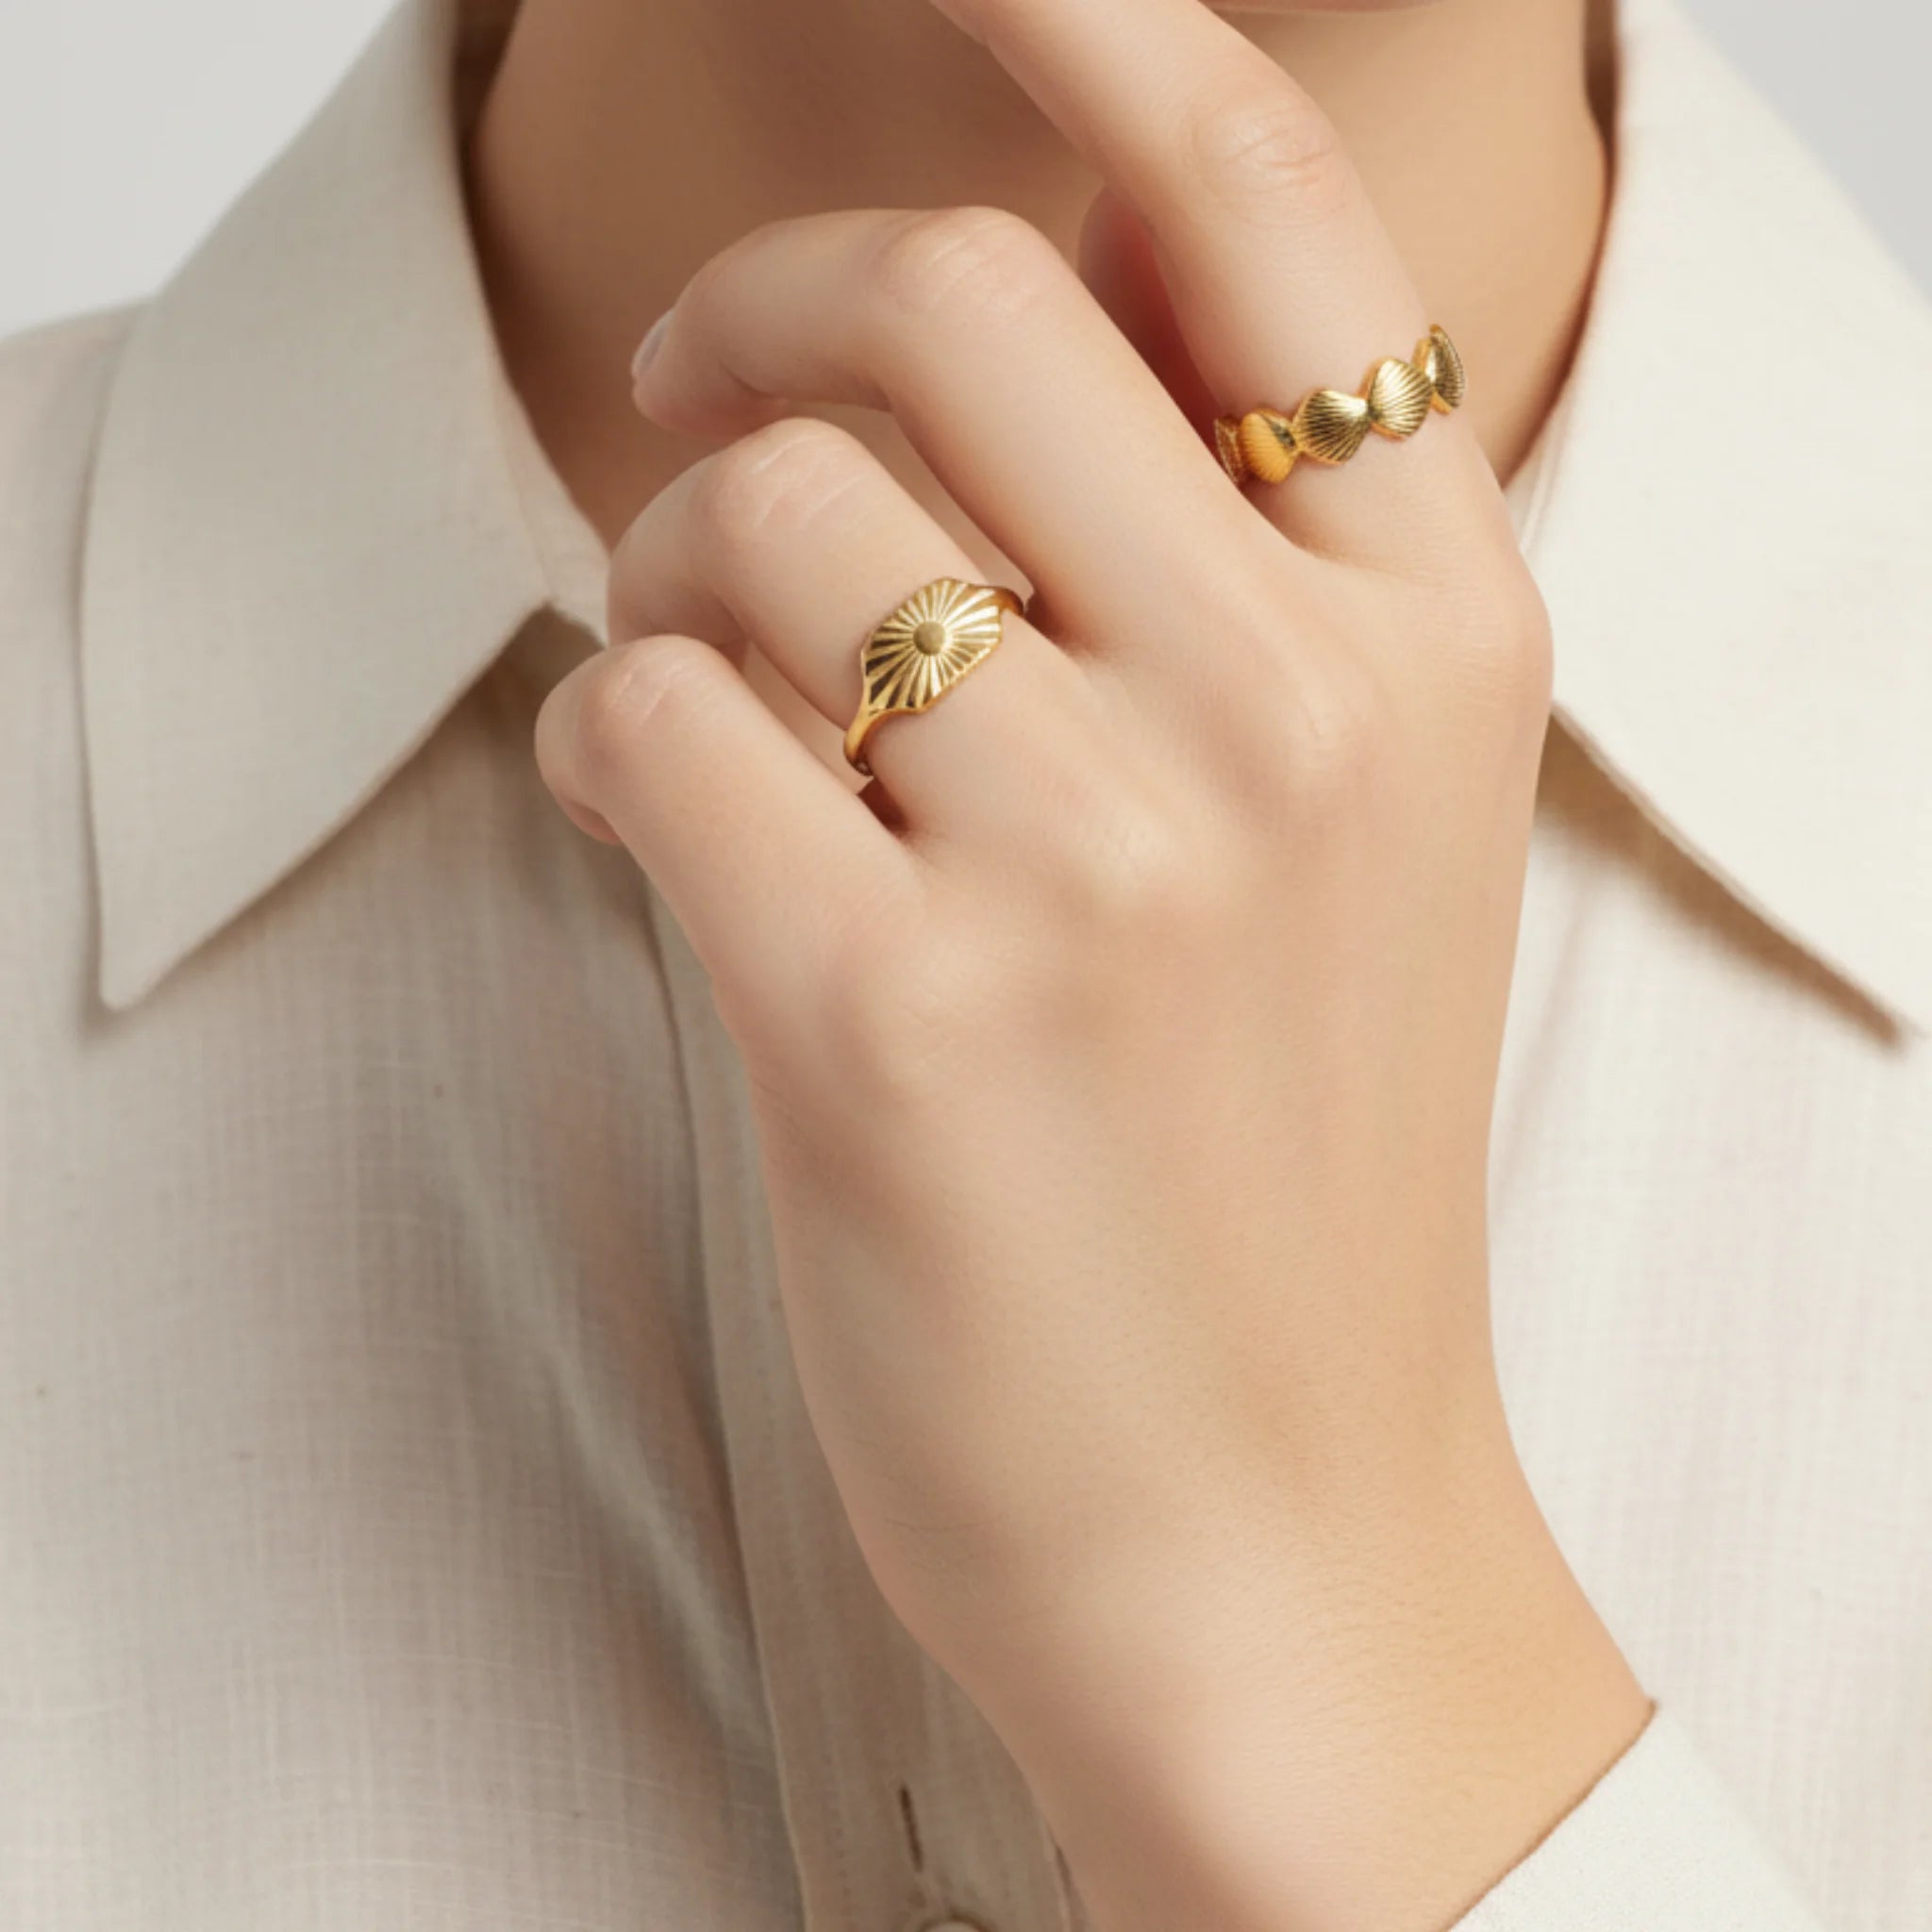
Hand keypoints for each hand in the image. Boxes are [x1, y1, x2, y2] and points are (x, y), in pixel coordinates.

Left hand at [535, 0, 1650, 1925]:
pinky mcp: (900, 1012)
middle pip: (939, 295)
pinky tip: (679, 830)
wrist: (1277, 1534)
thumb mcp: (1352, 837)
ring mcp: (1105, 856)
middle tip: (685, 412)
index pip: (1256, 185)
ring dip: (666, 567)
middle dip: (751, 315)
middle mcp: (1292, 702)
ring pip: (757, 510)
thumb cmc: (1286, 1190)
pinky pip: (645, 716)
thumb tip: (1006, 295)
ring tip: (703, 685)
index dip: (1079, 6)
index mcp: (1433, 634)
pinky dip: (610, 741)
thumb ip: (1221, 559)